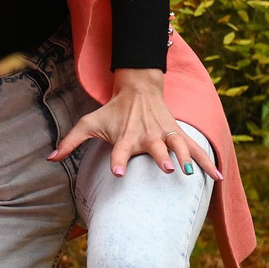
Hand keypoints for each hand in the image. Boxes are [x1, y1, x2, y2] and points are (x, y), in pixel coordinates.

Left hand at [50, 68, 209, 178]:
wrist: (139, 88)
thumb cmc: (112, 111)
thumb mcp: (89, 123)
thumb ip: (70, 142)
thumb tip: (49, 158)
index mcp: (125, 136)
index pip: (119, 150)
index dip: (117, 160)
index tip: (117, 172)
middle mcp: (147, 136)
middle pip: (155, 148)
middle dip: (161, 158)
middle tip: (168, 169)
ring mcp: (165, 135)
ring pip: (179, 147)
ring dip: (187, 158)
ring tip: (191, 172)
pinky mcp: (178, 135)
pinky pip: (196, 150)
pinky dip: (208, 163)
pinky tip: (219, 178)